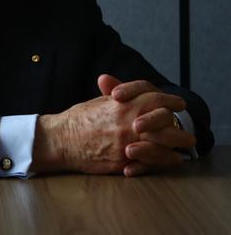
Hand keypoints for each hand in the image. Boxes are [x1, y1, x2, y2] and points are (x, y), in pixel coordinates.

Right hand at [32, 86, 187, 174]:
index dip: (171, 100)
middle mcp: (128, 122)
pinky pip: (152, 162)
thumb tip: (116, 83)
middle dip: (178, 125)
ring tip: (183, 146)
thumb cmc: (76, 120)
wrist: (61, 140)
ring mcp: (127, 142)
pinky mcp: (123, 161)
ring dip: (176, 144)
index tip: (178, 104)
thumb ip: (114, 93)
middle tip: (184, 129)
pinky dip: (165, 160)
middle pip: (166, 121)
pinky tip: (171, 158)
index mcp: (122, 104)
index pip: (156, 98)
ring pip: (163, 143)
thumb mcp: (97, 102)